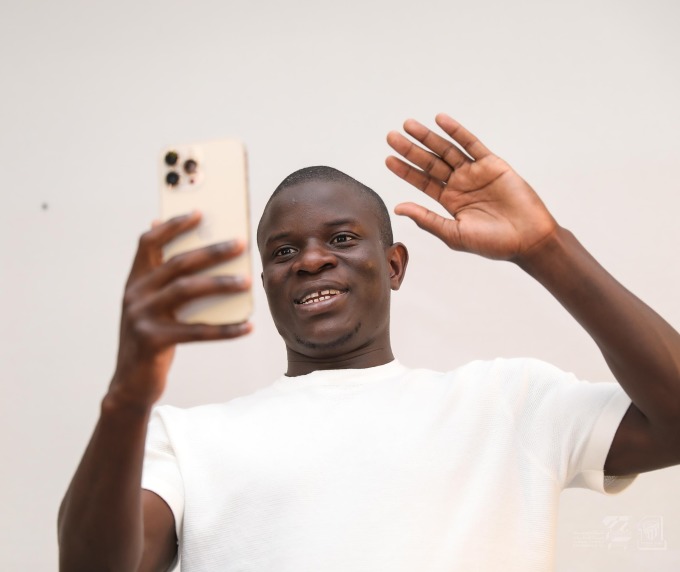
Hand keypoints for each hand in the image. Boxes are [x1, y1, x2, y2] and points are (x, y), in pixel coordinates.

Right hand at [109, 212, 251, 408]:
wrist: (131, 383)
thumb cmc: (152, 340)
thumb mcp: (154, 308)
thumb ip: (166, 282)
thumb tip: (194, 252)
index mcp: (134, 281)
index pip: (149, 242)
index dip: (172, 225)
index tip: (199, 213)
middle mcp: (134, 294)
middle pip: (177, 264)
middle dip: (211, 251)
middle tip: (240, 244)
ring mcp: (140, 317)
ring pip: (186, 291)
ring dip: (220, 284)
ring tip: (247, 282)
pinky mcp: (152, 341)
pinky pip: (196, 331)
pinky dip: (225, 329)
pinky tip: (247, 326)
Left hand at [386, 113, 556, 260]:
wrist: (528, 238)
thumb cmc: (492, 243)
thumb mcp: (453, 233)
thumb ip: (427, 219)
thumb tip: (398, 207)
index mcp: (450, 201)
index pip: (422, 182)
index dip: (405, 170)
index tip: (388, 159)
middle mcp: (460, 184)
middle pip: (430, 163)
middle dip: (410, 149)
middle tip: (390, 136)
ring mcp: (475, 172)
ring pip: (447, 150)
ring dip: (428, 137)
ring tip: (408, 125)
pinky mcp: (492, 164)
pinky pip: (471, 144)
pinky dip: (456, 131)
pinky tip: (441, 120)